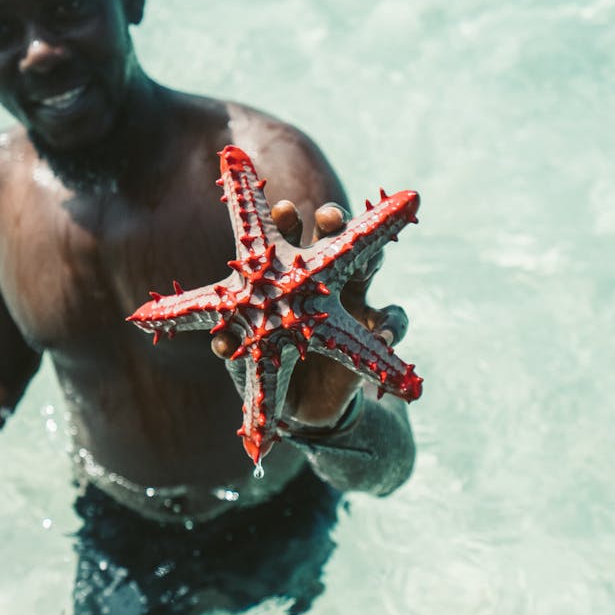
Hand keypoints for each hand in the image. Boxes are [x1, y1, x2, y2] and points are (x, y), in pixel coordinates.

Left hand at [211, 199, 408, 431]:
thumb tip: (220, 343)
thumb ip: (232, 344)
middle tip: (328, 217)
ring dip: (373, 257)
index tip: (285, 211)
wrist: (297, 404)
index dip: (289, 220)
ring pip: (371, 263)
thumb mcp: (243, 355)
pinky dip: (393, 326)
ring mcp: (351, 302)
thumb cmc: (265, 363)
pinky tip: (385, 336)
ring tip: (369, 264)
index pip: (290, 238)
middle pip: (333, 237)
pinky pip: (394, 322)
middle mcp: (323, 279)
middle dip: (333, 220)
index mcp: (287, 275)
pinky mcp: (374, 332)